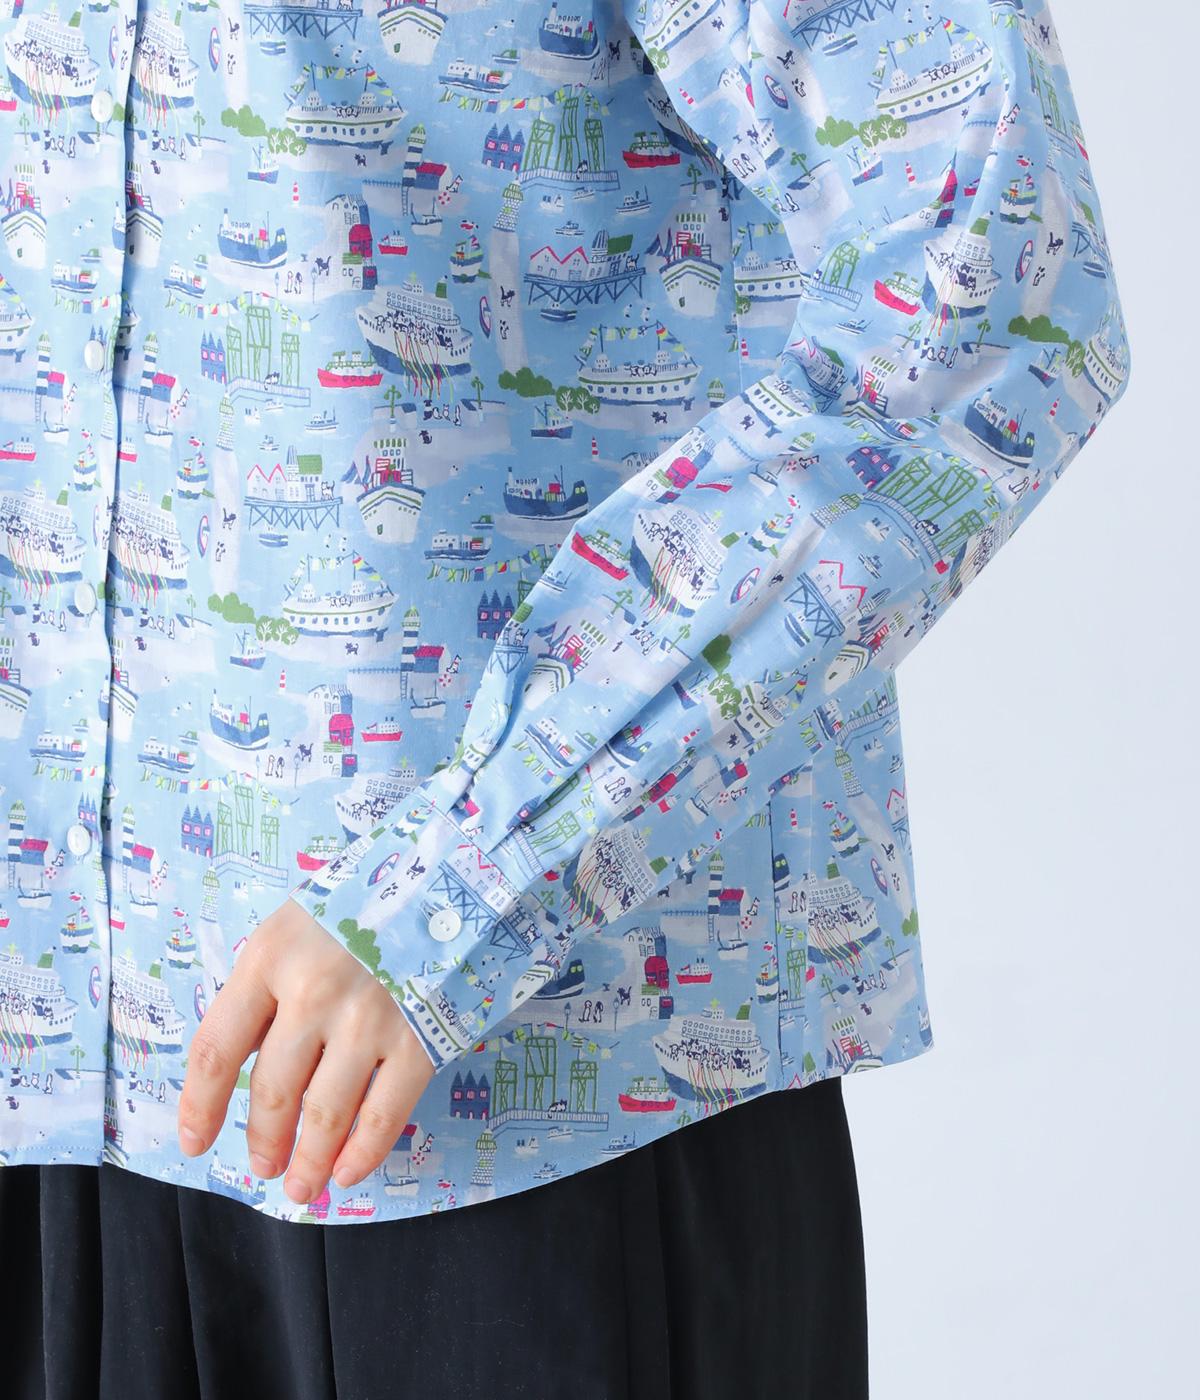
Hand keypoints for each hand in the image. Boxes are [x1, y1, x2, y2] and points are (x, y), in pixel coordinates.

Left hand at [177, 898, 436, 1204]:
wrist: (455, 874)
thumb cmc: (368, 898)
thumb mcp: (301, 921)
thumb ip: (272, 982)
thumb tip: (250, 1059)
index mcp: (271, 956)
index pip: (217, 1048)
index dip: (200, 1105)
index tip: (195, 1141)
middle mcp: (312, 992)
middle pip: (274, 1090)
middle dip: (264, 1139)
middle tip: (263, 1166)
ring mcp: (368, 1019)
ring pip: (325, 1113)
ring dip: (308, 1160)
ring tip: (300, 1186)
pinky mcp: (419, 1038)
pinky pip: (384, 1114)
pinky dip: (362, 1153)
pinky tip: (348, 1172)